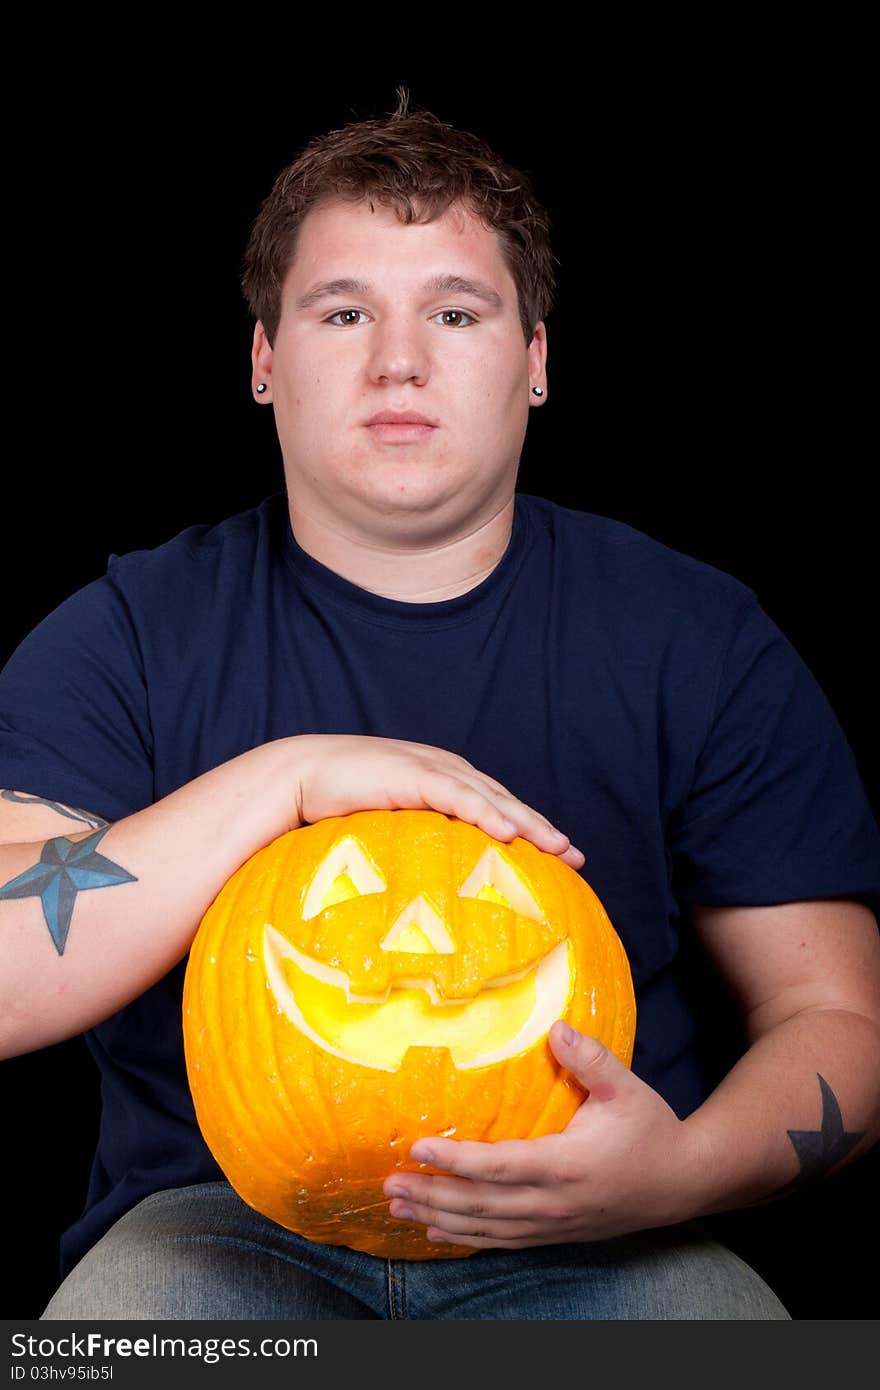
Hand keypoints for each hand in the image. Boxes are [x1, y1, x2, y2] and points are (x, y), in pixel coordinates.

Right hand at [292, 734, 583, 868]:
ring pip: (490, 798)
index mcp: (444, 781)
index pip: (497, 807)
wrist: (301, 776)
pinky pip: (456, 795)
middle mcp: (445, 771)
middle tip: (575, 857)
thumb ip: (413, 847)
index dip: (530, 830)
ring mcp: (431, 769)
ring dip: (526, 822)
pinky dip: (485, 812)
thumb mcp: (388, 830)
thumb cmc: (339, 807)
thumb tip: (429, 894)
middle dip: (542, 829)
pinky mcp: (413, 774)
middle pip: (505, 802)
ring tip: (556, 847)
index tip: (560, 858)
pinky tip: (507, 831)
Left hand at [382, 1022, 702, 1246]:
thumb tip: (555, 1028)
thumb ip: (589, 1058)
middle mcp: (553, 1202)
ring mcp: (553, 1224)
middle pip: (480, 1205)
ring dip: (439, 1218)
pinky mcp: (556, 1234)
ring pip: (486, 1228)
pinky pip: (503, 1240)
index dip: (454, 1160)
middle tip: (388, 1184)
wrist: (684, 1183)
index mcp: (566, 1164)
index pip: (497, 1166)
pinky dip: (466, 1237)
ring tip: (398, 1207)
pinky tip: (437, 1231)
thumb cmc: (652, 1130)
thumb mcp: (625, 1087)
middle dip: (431, 1195)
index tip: (418, 1147)